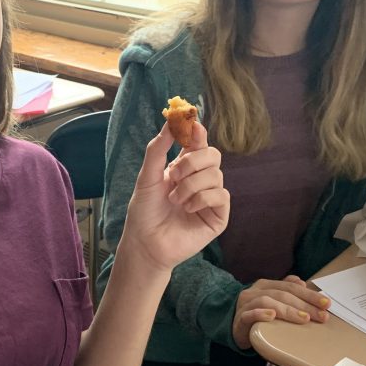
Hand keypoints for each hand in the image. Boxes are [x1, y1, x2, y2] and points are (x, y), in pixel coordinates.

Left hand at [117, 121, 229, 275]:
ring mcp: (211, 198)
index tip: (191, 123)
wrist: (145, 243)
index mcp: (185, 168)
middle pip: (213, 155)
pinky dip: (202, 198)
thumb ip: (158, 149)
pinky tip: (187, 208)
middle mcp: (201, 180)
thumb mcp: (147, 177)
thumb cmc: (144, 212)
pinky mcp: (218, 216)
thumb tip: (170, 122)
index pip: (198, 143)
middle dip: (192, 162)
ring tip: (175, 200)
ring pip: (216, 175)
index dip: (197, 132)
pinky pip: (221, 195)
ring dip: (191, 185)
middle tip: (173, 175)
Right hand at [232, 276, 330, 349]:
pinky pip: (249, 314)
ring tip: (303, 318)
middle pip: (282, 294)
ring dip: (287, 310)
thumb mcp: (272, 300)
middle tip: (321, 315)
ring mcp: (246, 304)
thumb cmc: (256, 313)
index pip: (290, 287)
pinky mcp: (239, 319)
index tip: (326, 304)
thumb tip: (301, 281)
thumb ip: (286, 290)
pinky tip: (271, 316)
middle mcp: (255, 291)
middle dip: (304, 304)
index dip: (309, 294)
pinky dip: (260, 314)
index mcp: (265, 285)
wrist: (232, 326)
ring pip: (268, 302)